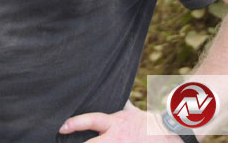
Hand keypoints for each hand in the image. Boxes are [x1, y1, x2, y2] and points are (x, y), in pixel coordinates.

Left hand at [58, 101, 180, 140]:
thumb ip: (120, 103)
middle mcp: (115, 138)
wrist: (168, 135)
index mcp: (114, 123)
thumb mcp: (132, 111)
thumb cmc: (148, 124)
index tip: (62, 126)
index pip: (91, 120)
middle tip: (60, 142)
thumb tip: (111, 90)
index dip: (75, 123)